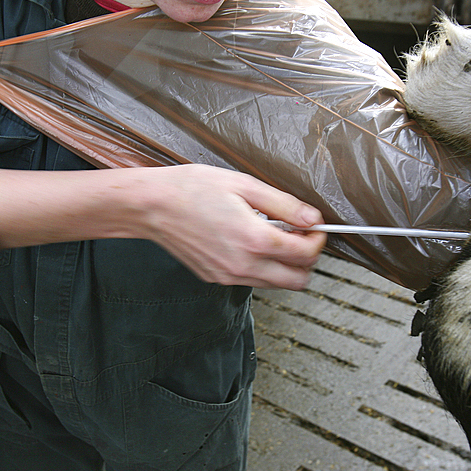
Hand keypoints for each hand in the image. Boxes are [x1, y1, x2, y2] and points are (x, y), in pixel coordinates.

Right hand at [143, 165, 326, 289]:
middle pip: (298, 281)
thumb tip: (312, 219)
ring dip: (285, 266)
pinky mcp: (216, 278)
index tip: (314, 226)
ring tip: (273, 236)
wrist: (151, 206)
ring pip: (276, 285)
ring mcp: (228, 276)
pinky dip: (262, 267)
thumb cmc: (192, 189)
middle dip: (307, 259)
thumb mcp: (244, 185)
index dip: (318, 239)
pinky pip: (252, 280)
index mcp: (254, 240)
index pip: (306, 254)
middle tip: (300, 236)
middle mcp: (243, 265)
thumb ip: (284, 205)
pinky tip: (250, 243)